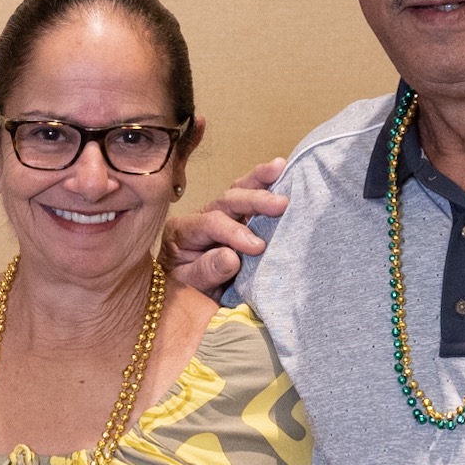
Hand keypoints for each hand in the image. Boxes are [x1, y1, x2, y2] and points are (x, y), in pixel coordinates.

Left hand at [160, 157, 289, 295]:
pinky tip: (282, 175)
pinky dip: (265, 186)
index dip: (234, 232)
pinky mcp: (236, 219)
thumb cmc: (188, 293)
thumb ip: (207, 271)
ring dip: (260, 179)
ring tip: (280, 167)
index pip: (210, 224)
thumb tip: (232, 257)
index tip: (257, 246)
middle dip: (254, 200)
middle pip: (226, 201)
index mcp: (182, 232)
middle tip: (281, 204)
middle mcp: (200, 217)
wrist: (188, 297)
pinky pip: (249, 199)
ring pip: (238, 191)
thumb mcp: (191, 287)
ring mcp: (219, 215)